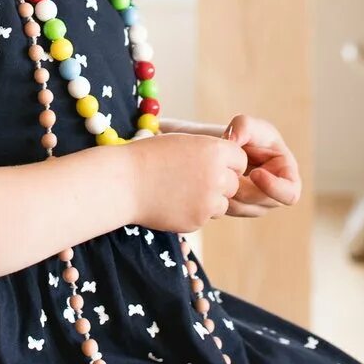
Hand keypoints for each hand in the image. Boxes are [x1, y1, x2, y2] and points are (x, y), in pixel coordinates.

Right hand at [128, 133, 247, 232]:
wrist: (123, 182)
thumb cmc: (149, 157)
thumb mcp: (183, 143)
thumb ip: (209, 153)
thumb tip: (230, 167)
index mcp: (214, 150)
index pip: (239, 160)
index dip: (226, 163)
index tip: (210, 164)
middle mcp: (217, 175)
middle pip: (233, 184)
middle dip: (219, 183)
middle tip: (191, 179)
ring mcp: (208, 201)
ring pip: (222, 203)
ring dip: (208, 200)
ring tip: (180, 190)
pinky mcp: (198, 220)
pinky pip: (205, 217)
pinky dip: (193, 212)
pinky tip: (172, 202)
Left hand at [219, 114, 301, 216]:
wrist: (238, 146)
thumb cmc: (251, 135)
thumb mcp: (249, 124)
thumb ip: (243, 126)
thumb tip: (231, 141)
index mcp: (288, 178)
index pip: (290, 194)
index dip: (274, 187)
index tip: (256, 173)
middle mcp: (274, 197)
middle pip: (259, 202)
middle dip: (241, 186)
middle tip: (226, 168)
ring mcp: (256, 206)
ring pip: (240, 208)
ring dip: (226, 190)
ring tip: (217, 168)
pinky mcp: (239, 208)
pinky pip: (227, 208)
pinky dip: (217, 194)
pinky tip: (211, 177)